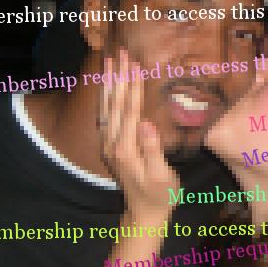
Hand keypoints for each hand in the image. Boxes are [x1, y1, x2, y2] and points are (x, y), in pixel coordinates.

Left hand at [101, 49, 176, 219]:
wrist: (145, 213)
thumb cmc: (161, 194)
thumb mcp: (162, 176)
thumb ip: (152, 150)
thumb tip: (146, 123)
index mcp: (126, 149)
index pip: (129, 111)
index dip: (133, 87)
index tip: (135, 65)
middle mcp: (113, 144)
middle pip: (115, 104)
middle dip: (119, 77)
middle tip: (122, 53)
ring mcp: (109, 144)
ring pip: (106, 107)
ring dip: (109, 82)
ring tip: (110, 61)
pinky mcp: (111, 144)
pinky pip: (105, 115)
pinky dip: (106, 96)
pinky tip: (108, 84)